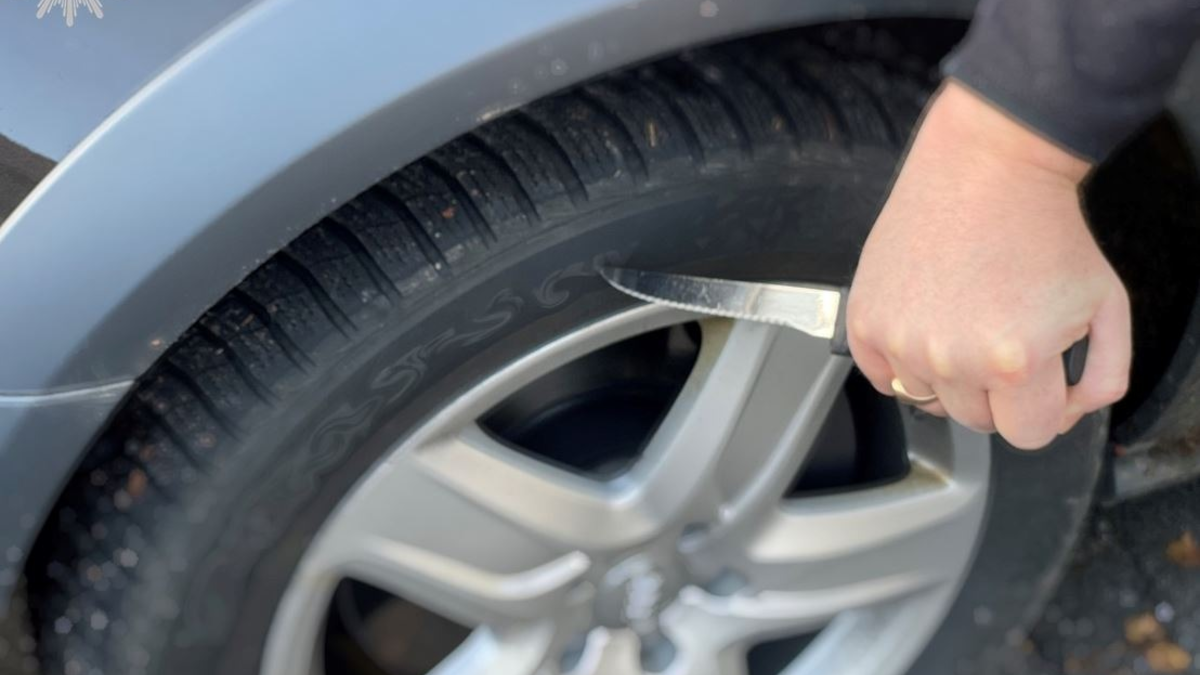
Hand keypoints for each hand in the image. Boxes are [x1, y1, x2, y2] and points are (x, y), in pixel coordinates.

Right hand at [847, 81, 1130, 449]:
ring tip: (962, 323)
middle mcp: (951, 359)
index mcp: (1015, 362)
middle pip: (976, 422)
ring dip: (947, 377)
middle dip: (996, 391)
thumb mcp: (1107, 306)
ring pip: (927, 401)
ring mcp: (901, 341)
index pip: (1028, 435)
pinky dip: (902, 363)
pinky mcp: (865, 321)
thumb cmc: (1042, 228)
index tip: (1042, 377)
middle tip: (1002, 335)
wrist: (987, 167)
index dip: (1043, 409)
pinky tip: (925, 324)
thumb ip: (1103, 378)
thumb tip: (1067, 413)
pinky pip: (882, 378)